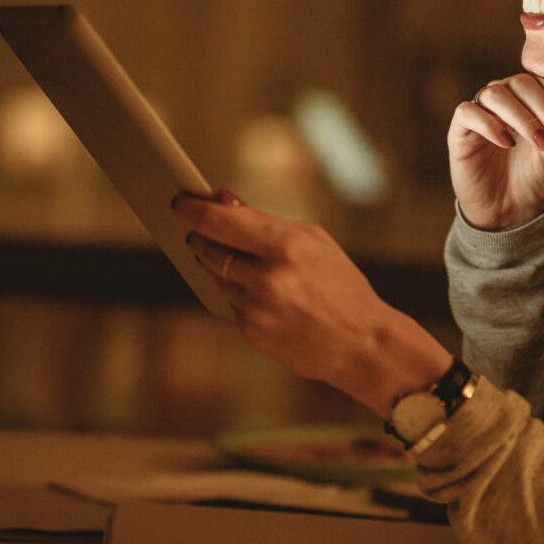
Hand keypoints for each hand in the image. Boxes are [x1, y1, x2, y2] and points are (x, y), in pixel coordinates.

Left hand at [173, 189, 451, 415]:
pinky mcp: (252, 332)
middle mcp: (268, 277)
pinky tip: (266, 299)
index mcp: (287, 246)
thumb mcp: (316, 243)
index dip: (193, 210)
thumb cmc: (343, 287)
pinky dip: (241, 297)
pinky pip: (231, 305)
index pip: (221, 221)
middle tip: (198, 232)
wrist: (363, 343)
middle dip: (200, 238)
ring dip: (221, 268)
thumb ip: (267, 222)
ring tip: (247, 266)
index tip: (180, 202)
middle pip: (208, 249)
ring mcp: (257, 307)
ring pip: (217, 278)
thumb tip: (223, 200)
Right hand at [448, 73, 543, 229]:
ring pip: (495, 94)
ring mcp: (480, 111)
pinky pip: (467, 112)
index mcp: (529, 97)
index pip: (542, 78)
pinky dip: (488, 124)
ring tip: (540, 142)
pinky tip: (507, 142)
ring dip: (521, 116)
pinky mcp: (459, 129)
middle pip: (520, 83)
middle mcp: (504, 98)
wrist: (510, 209)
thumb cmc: (535, 175)